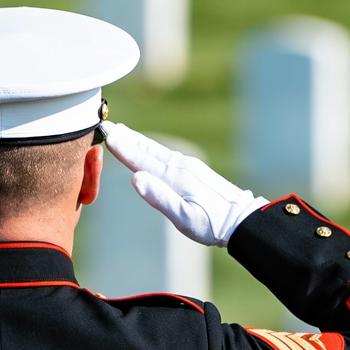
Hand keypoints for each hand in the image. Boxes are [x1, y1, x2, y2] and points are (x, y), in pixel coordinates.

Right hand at [101, 121, 269, 247]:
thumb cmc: (212, 225)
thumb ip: (160, 198)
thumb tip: (136, 178)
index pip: (142, 160)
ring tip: (124, 131)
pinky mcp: (195, 170)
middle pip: (148, 149)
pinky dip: (152, 149)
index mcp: (175, 178)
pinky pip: (167, 155)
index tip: (107, 134)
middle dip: (127, 138)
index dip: (123, 148)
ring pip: (157, 150)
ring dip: (139, 140)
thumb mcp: (183, 218)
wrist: (242, 220)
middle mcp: (181, 167)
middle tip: (108, 125)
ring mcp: (189, 167)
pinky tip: (150, 149)